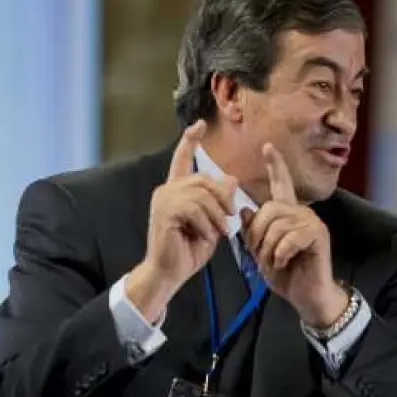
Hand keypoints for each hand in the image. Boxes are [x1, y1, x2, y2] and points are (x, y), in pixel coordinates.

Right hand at [126, 121, 237, 321]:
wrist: (169, 272)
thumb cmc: (189, 249)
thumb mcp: (212, 223)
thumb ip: (220, 201)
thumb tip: (232, 179)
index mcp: (177, 190)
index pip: (183, 158)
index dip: (191, 141)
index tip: (199, 124)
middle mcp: (168, 190)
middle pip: (204, 178)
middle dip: (223, 198)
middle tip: (230, 218)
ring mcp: (164, 199)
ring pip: (203, 195)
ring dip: (217, 216)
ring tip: (218, 233)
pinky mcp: (165, 211)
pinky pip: (196, 209)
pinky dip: (206, 225)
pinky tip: (204, 236)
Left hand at [242, 144, 348, 327]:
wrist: (307, 297)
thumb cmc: (286, 274)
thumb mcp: (261, 253)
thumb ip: (252, 232)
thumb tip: (245, 209)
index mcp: (287, 214)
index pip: (280, 184)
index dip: (275, 165)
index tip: (267, 146)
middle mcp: (301, 213)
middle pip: (269, 209)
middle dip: (257, 235)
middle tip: (261, 256)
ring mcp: (311, 223)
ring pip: (277, 225)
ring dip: (268, 248)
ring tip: (273, 262)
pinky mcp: (318, 235)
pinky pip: (289, 237)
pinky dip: (280, 253)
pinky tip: (283, 261)